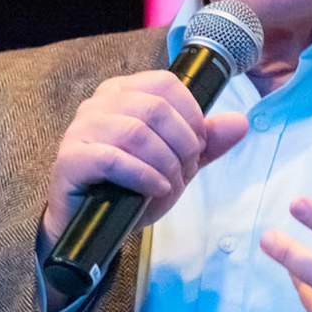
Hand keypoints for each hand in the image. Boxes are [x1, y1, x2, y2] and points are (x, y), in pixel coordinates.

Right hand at [42, 70, 248, 245]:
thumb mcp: (176, 163)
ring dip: (165, 162)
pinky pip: (112, 159)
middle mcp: (98, 104)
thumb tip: (241, 122)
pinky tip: (156, 189)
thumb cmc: (131, 187)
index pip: (166, 84)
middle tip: (187, 170)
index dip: (192, 115)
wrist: (94, 227)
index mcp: (123, 92)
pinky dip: (144, 176)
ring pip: (136, 132)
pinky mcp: (70, 159)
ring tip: (171, 183)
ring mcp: (80, 130)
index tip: (198, 146)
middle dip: (182, 144)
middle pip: (155, 108)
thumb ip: (206, 143)